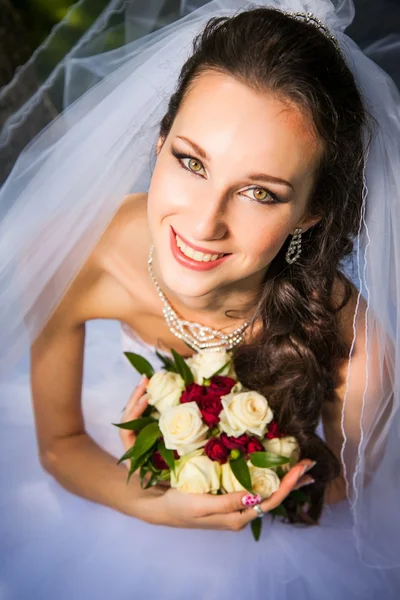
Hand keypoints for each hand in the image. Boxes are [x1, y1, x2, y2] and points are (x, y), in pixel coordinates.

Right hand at [119, 379, 314, 529]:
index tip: (302, 467)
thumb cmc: (178, 506)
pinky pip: (255, 488)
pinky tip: (272, 470)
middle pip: (274, 497)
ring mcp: (235, 507)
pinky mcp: (228, 498)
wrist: (158, 509)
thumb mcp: (201, 503)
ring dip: (284, 480)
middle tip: (309, 464)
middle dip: (293, 481)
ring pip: (267, 493)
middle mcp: (240, 514)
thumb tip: (256, 496)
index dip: (289, 484)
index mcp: (237, 517)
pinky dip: (268, 478)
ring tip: (300, 469)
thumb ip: (228, 502)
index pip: (271, 500)